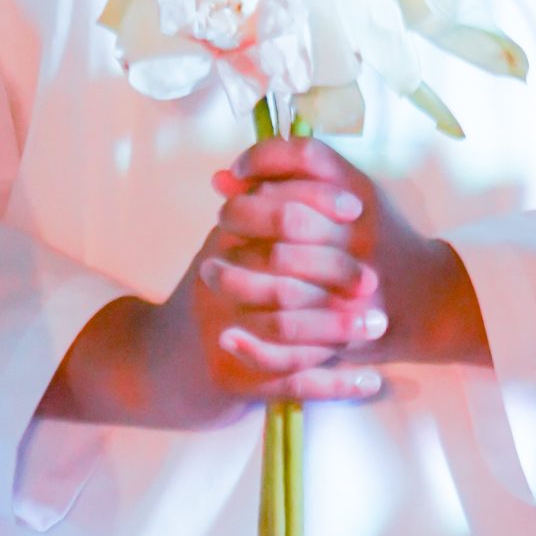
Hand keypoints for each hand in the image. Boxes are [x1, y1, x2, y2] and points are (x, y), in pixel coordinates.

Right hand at [41, 208, 384, 432]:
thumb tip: (298, 151)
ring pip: (288, 330)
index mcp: (221, 244)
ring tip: (379, 324)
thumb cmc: (208, 297)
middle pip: (280, 270)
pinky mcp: (232, 382)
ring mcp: (222, 335)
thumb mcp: (224, 247)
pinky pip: (291, 383)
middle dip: (334, 272)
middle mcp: (217, 285)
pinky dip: (334, 384)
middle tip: (375, 279)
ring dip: (339, 329)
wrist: (156, 366)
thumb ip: (258, 207)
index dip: (315, 203)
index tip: (356, 208)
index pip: (269, 210)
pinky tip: (370, 380)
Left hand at [206, 135, 489, 379]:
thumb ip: (288, 181)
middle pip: (286, 215)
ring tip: (211, 271)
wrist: (432, 299)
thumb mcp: (345, 198)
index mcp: (360, 193)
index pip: (307, 157)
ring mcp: (355, 283)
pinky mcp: (348, 329)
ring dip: (234, 274)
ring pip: (281, 274)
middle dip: (241, 215)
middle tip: (221, 220)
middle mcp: (359, 234)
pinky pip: (291, 335)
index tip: (239, 170)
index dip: (264, 157)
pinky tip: (229, 333)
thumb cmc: (377, 238)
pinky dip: (254, 341)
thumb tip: (221, 179)